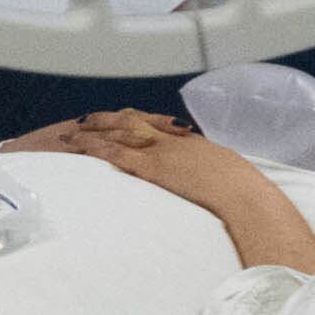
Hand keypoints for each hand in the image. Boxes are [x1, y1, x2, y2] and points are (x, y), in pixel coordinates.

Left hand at [1, 112, 314, 272]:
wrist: (244, 195)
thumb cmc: (242, 192)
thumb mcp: (224, 175)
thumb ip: (206, 174)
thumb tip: (204, 182)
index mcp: (190, 142)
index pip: (155, 125)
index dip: (133, 121)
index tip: (119, 119)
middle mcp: (172, 140)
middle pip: (132, 121)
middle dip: (107, 119)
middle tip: (86, 119)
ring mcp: (161, 151)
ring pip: (118, 132)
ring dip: (92, 131)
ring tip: (70, 132)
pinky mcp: (152, 167)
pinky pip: (115, 153)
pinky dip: (94, 147)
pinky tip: (78, 146)